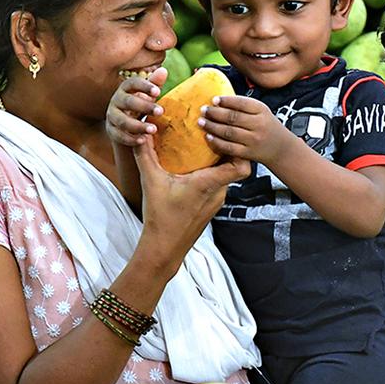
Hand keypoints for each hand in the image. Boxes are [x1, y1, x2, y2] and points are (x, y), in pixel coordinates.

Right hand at [106, 68, 166, 146]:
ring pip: (122, 121)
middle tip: (161, 111)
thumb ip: (154, 84)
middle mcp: (116, 100)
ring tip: (153, 129)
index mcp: (126, 88)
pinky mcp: (111, 130)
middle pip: (128, 102)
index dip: (144, 86)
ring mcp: (112, 116)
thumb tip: (164, 70)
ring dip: (138, 126)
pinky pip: (118, 135)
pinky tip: (143, 140)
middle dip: (144, 106)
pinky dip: (130, 139)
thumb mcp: (147, 94)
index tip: (158, 91)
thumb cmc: (140, 103)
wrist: (126, 122)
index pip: (133, 83)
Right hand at [133, 140, 249, 273]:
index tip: (224, 137)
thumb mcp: (151, 181)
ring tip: (203, 147)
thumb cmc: (161, 218)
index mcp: (209, 184)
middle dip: (226, 149)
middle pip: (235, 166)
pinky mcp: (210, 207)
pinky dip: (211, 174)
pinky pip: (218, 185)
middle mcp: (218, 192)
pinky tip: (194, 168)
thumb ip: (146, 155)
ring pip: (226, 176)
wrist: (164, 249)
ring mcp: (216, 201)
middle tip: (213, 134)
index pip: (242, 167)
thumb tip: (142, 134)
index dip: (239, 150)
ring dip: (218, 161)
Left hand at [199, 96, 296, 165]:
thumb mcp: (261, 111)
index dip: (226, 101)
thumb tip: (217, 100)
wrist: (281, 148)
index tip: (213, 99)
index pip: (242, 103)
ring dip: (212, 126)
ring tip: (201, 121)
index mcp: (262, 110)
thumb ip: (243, 105)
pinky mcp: (249, 153)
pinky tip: (208, 136)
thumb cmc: (266, 126)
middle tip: (203, 109)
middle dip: (215, 113)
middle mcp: (259, 124)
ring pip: (229, 132)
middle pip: (233, 117)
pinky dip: (217, 142)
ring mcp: (254, 140)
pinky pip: (229, 147)